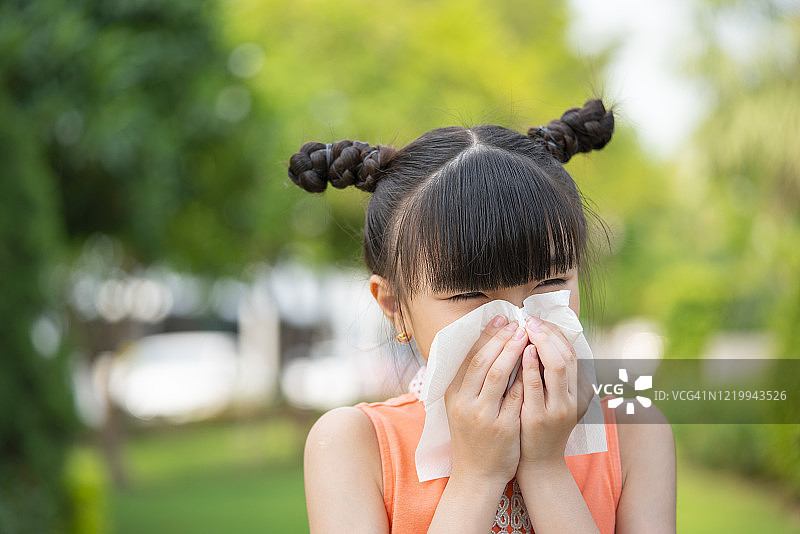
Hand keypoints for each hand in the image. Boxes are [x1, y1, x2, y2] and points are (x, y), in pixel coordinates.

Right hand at [444, 315, 527, 486]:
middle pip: (482, 361)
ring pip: (498, 375)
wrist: (476, 474)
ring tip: (526, 335)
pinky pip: (516, 396)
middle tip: (517, 323)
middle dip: (501, 339)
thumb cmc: (471, 435)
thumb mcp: (460, 406)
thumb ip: (469, 379)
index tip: (501, 319)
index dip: (486, 335)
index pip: (469, 357)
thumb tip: (485, 344)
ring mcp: (483, 416)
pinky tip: (535, 362)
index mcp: (453, 394)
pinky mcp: (502, 428)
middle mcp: (464, 403)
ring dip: (513, 351)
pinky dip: (525, 376)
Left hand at [517, 317, 592, 473]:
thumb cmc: (542, 426)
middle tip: (530, 320)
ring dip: (541, 343)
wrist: (539, 463)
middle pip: (566, 355)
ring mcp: (558, 408)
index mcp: (577, 389)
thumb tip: (541, 341)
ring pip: (556, 367)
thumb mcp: (555, 398)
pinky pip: (536, 386)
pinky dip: (531, 366)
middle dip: (548, 334)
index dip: (555, 333)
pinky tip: (524, 351)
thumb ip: (551, 374)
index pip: (571, 352)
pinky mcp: (540, 418)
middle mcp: (572, 397)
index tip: (538, 320)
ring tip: (527, 328)